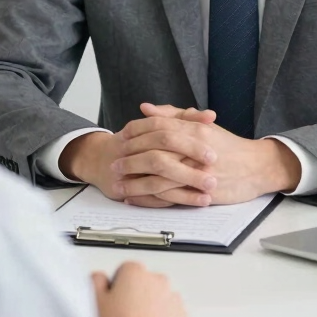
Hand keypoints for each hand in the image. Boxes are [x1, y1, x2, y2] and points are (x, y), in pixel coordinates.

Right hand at [59, 122, 216, 205]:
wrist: (102, 162)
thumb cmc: (139, 143)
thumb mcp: (159, 126)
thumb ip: (185, 119)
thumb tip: (209, 115)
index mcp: (142, 129)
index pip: (167, 128)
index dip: (190, 133)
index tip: (213, 137)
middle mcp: (134, 150)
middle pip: (162, 155)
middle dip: (188, 161)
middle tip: (213, 163)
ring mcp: (132, 173)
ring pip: (159, 180)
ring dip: (186, 185)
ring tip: (210, 189)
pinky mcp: (132, 192)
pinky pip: (157, 199)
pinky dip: (177, 200)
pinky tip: (198, 201)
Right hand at [91, 261, 186, 316]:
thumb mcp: (94, 303)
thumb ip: (95, 281)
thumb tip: (100, 277)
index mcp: (135, 271)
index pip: (123, 271)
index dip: (115, 289)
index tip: (112, 304)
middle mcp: (157, 280)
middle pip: (142, 283)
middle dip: (133, 296)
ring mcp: (172, 298)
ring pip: (157, 298)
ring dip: (149, 307)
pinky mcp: (181, 316)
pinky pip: (169, 313)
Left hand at [116, 104, 301, 205]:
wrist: (257, 167)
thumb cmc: (228, 146)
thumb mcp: (203, 125)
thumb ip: (174, 115)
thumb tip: (146, 108)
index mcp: (193, 128)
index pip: (157, 128)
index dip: (135, 134)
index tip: (120, 139)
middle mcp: (193, 148)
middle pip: (153, 151)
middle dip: (130, 159)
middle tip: (114, 165)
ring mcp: (196, 170)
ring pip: (157, 176)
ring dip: (135, 182)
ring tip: (118, 185)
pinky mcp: (199, 191)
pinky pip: (168, 196)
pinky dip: (148, 199)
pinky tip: (134, 199)